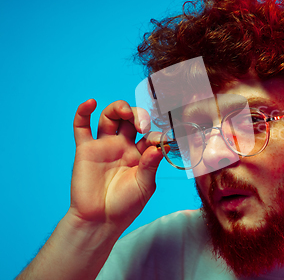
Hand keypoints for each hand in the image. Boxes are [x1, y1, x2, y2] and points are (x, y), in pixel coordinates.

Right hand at [68, 99, 163, 231]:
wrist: (100, 220)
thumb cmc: (125, 205)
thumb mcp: (145, 185)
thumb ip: (151, 165)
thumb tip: (159, 146)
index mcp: (141, 154)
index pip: (150, 134)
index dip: (157, 134)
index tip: (161, 140)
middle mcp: (123, 146)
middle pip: (131, 119)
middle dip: (139, 115)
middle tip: (142, 125)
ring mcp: (105, 146)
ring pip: (110, 117)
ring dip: (119, 108)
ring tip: (125, 112)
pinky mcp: (86, 149)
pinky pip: (82, 126)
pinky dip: (83, 112)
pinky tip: (91, 103)